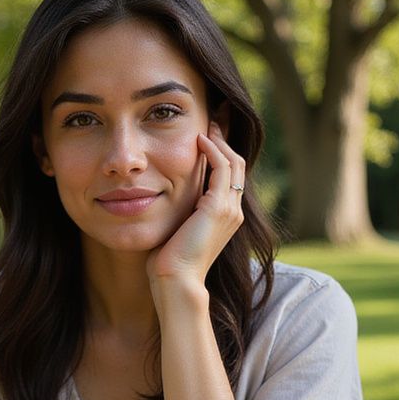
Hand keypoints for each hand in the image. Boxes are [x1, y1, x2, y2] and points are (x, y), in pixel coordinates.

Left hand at [146, 121, 245, 287]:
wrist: (175, 280)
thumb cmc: (168, 260)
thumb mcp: (176, 228)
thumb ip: (178, 209)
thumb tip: (161, 194)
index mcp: (226, 216)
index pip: (231, 175)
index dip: (221, 152)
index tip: (206, 133)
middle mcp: (233, 211)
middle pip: (237, 164)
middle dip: (225, 140)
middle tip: (212, 119)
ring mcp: (230, 209)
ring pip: (233, 162)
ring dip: (220, 140)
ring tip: (206, 124)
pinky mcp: (219, 207)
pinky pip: (223, 168)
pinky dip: (213, 150)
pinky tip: (198, 140)